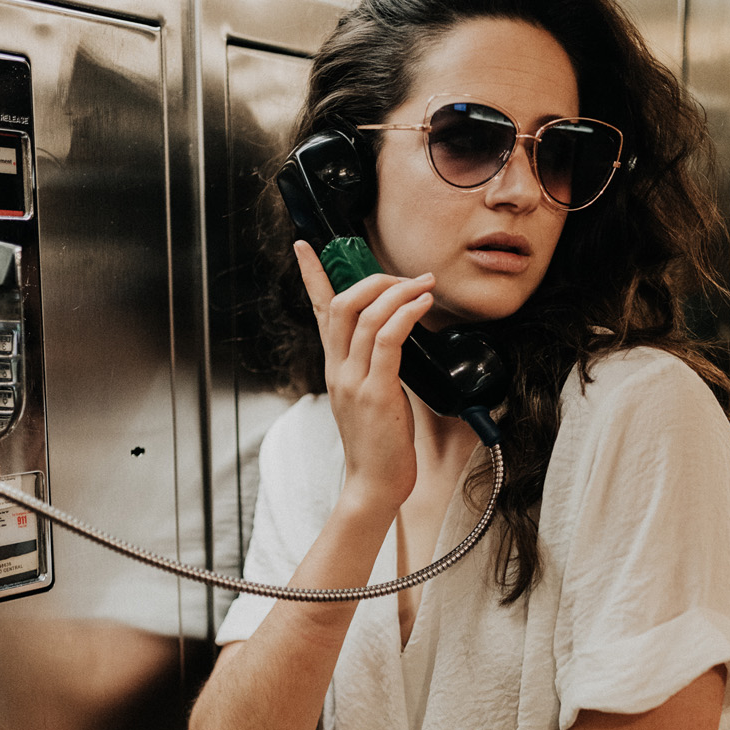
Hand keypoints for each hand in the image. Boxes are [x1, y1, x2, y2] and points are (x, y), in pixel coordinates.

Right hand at [295, 241, 434, 513]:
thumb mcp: (371, 397)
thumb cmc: (379, 444)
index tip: (305, 246)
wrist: (374, 483)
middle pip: (342, 303)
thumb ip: (375, 366)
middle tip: (406, 277)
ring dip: (399, 292)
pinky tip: (422, 305)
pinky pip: (388, 340)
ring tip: (424, 285)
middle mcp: (338, 369)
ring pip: (367, 316)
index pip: (320, 311)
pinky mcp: (376, 392)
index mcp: (335, 367)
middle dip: (374, 278)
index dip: (312, 275)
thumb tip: (396, 338)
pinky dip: (406, 315)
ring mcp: (354, 380)